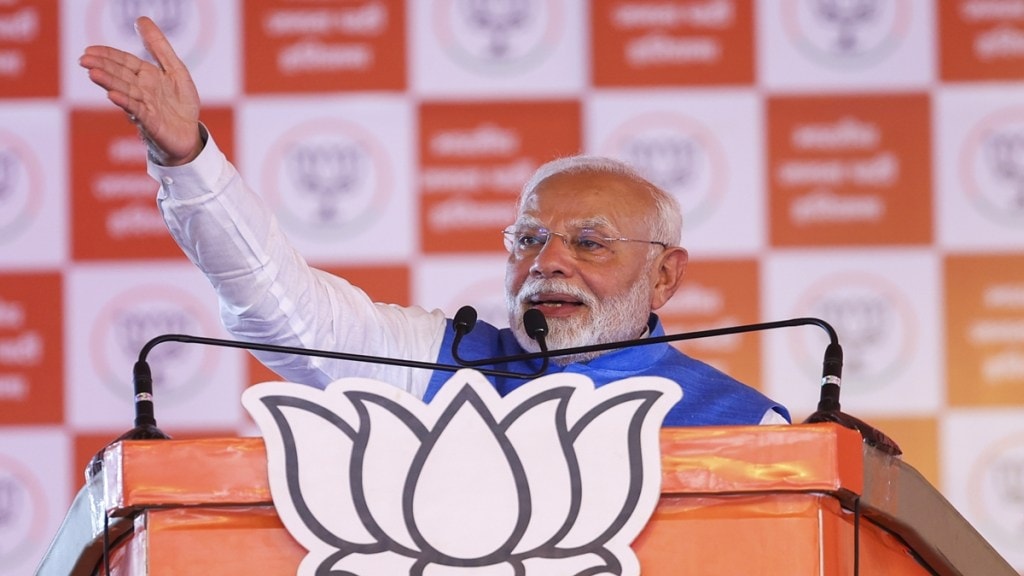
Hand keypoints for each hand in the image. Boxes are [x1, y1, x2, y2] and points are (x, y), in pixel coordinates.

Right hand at [78, 16, 201, 165]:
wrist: (190, 134)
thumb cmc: (181, 103)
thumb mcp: (175, 69)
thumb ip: (159, 46)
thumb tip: (141, 19)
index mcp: (146, 77)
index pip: (124, 62)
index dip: (107, 55)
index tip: (89, 49)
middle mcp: (142, 91)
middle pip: (120, 76)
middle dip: (103, 67)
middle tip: (83, 60)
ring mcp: (145, 107)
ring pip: (125, 92)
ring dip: (109, 83)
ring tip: (93, 73)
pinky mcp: (152, 123)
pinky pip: (138, 111)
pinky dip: (126, 103)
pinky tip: (113, 96)